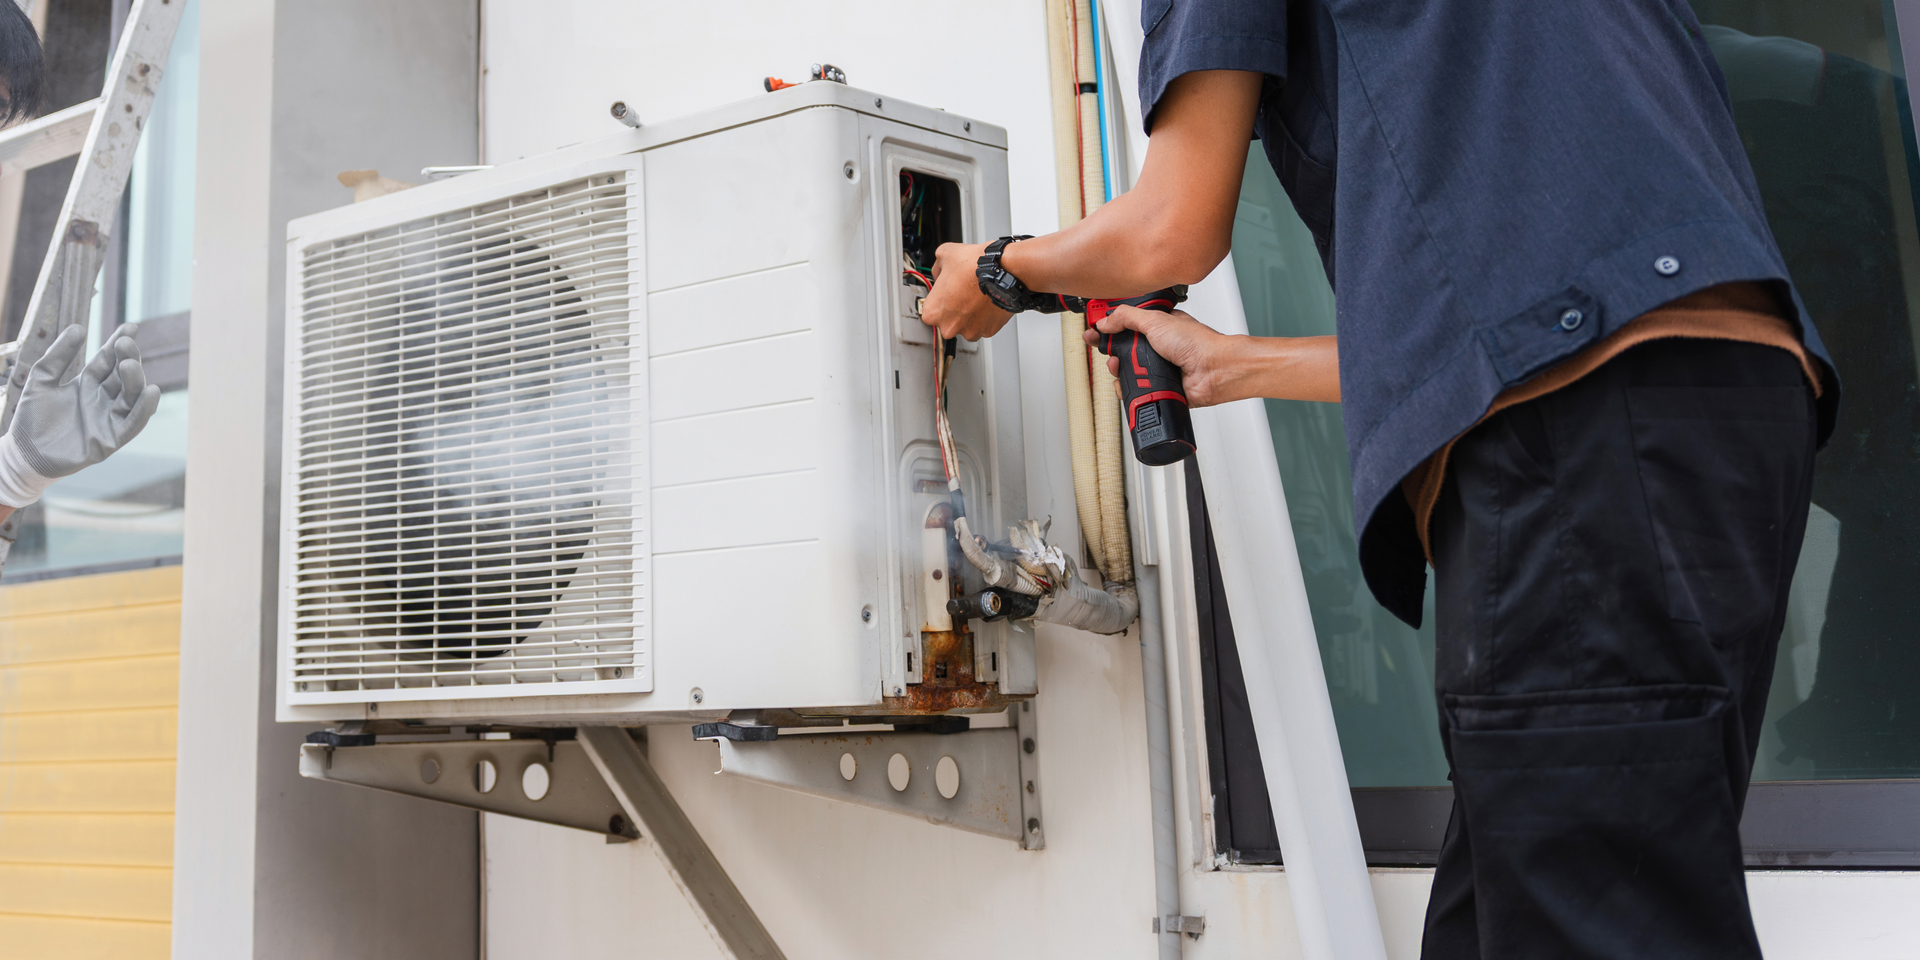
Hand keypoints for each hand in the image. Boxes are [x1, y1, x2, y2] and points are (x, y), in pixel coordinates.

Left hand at [0, 325, 161, 508]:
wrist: (24, 454)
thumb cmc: (31, 418)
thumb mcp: (41, 379)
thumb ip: (58, 355)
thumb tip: (79, 327)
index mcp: (87, 384)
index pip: (108, 360)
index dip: (118, 343)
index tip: (131, 326)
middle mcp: (102, 399)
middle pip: (122, 376)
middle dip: (127, 358)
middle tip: (125, 343)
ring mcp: (109, 419)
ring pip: (132, 396)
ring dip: (135, 380)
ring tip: (129, 364)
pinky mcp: (112, 439)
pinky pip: (134, 423)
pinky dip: (144, 408)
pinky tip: (152, 391)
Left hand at [920, 241, 1012, 340]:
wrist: (1002, 270)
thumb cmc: (974, 265)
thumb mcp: (944, 254)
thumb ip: (936, 268)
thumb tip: (939, 273)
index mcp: (933, 312)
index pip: (930, 311)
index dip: (939, 298)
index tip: (946, 292)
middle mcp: (949, 326)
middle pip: (947, 321)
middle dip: (954, 309)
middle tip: (962, 292)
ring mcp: (970, 331)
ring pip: (966, 325)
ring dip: (969, 314)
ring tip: (976, 295)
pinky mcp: (988, 331)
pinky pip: (983, 326)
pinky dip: (985, 316)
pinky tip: (986, 301)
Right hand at [1083, 307, 1341, 405]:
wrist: (1215, 370)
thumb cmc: (1198, 343)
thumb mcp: (1156, 320)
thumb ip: (1126, 318)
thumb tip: (1105, 321)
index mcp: (1157, 327)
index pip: (1125, 326)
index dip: (1107, 328)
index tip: (1092, 332)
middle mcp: (1157, 348)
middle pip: (1122, 351)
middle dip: (1111, 352)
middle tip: (1105, 351)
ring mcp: (1158, 369)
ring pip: (1127, 372)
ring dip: (1119, 372)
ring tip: (1120, 369)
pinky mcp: (1160, 388)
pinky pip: (1137, 391)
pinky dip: (1130, 390)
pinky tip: (1130, 386)